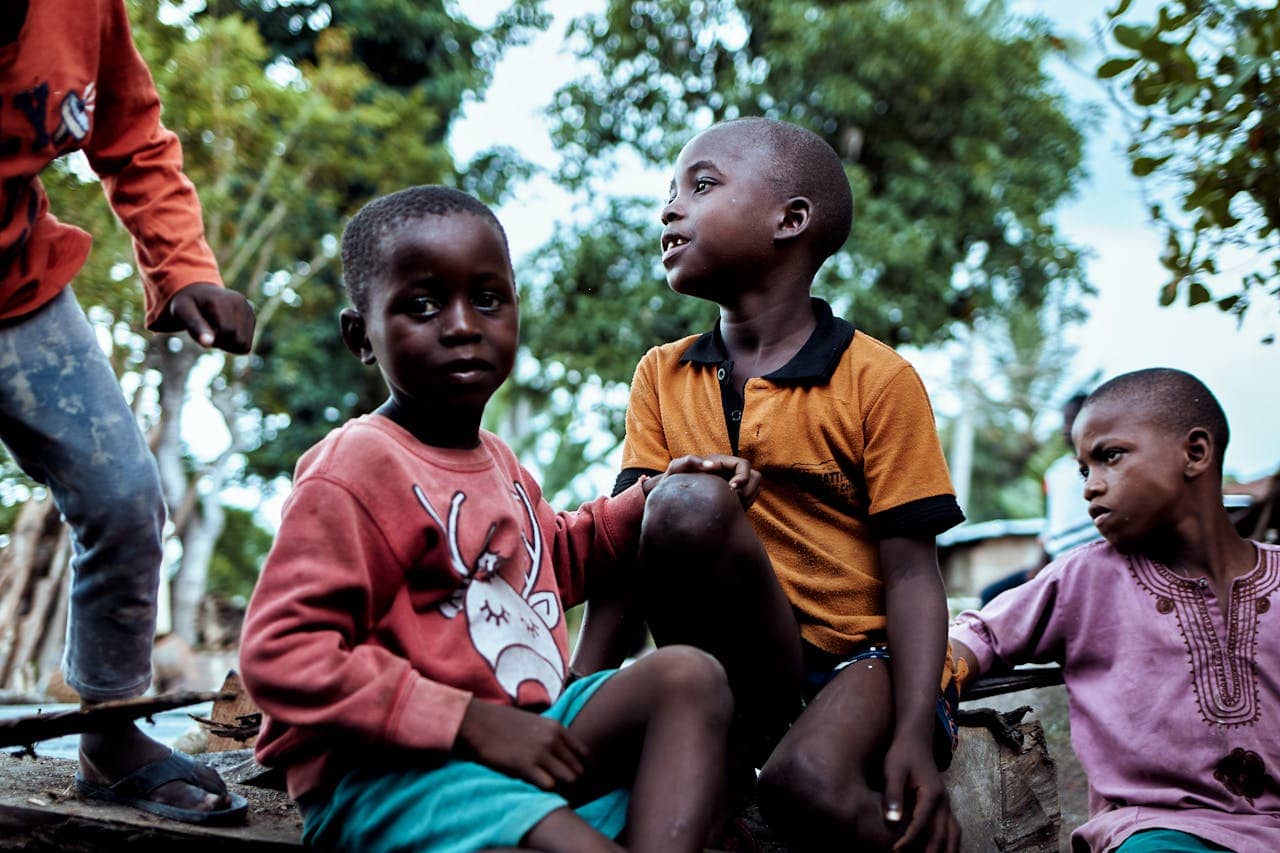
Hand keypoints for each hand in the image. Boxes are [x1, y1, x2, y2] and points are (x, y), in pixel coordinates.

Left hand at [166, 282, 254, 352]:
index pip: (227, 331)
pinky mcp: (252, 318)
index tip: (201, 330)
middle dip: (221, 343)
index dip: (213, 338)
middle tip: (208, 331)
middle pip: (238, 341)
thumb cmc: (188, 304)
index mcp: (224, 299)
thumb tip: (208, 343)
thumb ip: (195, 326)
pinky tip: (224, 332)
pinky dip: (234, 344)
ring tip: (216, 331)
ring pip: (244, 345)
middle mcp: (241, 303)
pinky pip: (246, 345)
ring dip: (228, 345)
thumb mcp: (183, 312)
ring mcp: (249, 311)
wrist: (199, 292)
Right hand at [455, 699, 589, 790]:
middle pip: (578, 769)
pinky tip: (535, 788)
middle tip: (561, 789)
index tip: (579, 779)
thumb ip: (552, 736)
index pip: (584, 754)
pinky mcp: (526, 766)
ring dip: (560, 787)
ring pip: (568, 778)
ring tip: (549, 789)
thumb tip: (563, 755)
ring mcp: (540, 753)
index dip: (585, 769)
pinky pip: (549, 785)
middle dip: (572, 781)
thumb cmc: (504, 725)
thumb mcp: (535, 723)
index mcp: (557, 728)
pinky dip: (545, 790)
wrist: (478, 723)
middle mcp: (553, 740)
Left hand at [652, 454, 762, 507]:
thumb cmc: (673, 480)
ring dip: (748, 499)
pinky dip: (746, 506)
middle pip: (756, 477)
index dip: (743, 476)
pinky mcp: (735, 499)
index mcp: (721, 463)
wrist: (670, 498)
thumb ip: (688, 461)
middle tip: (734, 500)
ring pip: (755, 489)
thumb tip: (711, 466)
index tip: (732, 488)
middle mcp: (730, 473)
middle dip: (748, 490)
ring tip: (733, 506)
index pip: (744, 465)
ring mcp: (734, 486)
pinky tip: (731, 511)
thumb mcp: (676, 468)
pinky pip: (750, 501)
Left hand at [883, 737, 959, 852]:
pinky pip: (952, 830)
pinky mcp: (944, 807)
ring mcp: (947, 805)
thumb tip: (892, 821)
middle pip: (941, 833)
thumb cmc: (902, 755)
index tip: (895, 850)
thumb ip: (893, 794)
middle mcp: (944, 801)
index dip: (908, 839)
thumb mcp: (893, 770)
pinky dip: (950, 844)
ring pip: (953, 834)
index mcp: (931, 793)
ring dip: (947, 851)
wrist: (916, 741)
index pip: (921, 822)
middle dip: (930, 852)